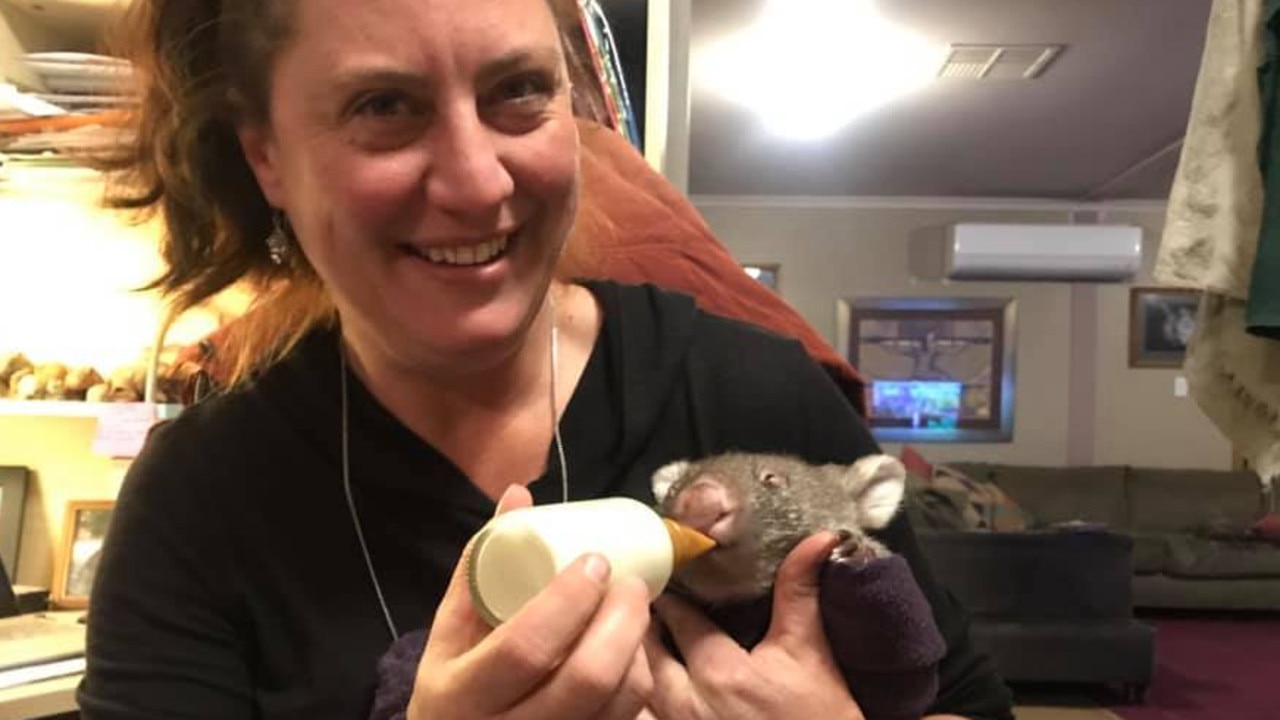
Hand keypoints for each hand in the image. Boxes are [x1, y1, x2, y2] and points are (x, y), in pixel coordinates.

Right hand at [407, 485, 654, 719]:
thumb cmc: (454, 684)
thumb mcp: (451, 630)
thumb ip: (482, 563)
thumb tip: (519, 495)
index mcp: (460, 693)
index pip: (525, 647)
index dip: (568, 601)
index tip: (595, 562)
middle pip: (584, 679)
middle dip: (622, 622)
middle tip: (632, 585)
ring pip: (614, 704)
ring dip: (637, 650)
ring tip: (634, 613)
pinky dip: (636, 682)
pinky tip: (631, 654)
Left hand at [643, 532, 864, 719]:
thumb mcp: (811, 655)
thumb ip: (800, 593)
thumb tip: (819, 538)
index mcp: (720, 674)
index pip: (676, 618)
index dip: (668, 591)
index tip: (661, 569)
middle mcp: (689, 704)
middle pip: (644, 651)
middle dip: (641, 622)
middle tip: (641, 595)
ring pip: (637, 687)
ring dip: (638, 659)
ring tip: (641, 633)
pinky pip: (645, 713)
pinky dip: (642, 693)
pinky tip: (652, 677)